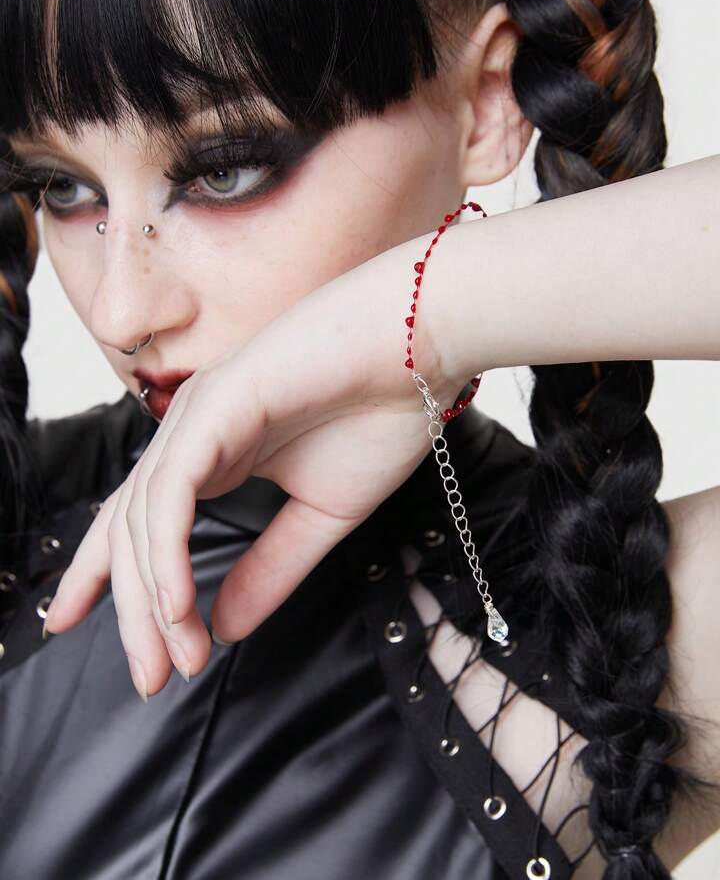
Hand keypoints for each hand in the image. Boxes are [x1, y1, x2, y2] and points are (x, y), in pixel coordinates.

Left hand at [42, 231, 469, 696]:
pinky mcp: (216, 404)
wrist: (424, 345)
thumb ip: (269, 568)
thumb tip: (221, 630)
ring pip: (143, 517)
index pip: (140, 525)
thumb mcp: (321, 516)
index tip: (99, 642)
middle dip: (131, 612)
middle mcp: (191, 434)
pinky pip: (172, 491)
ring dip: (151, 598)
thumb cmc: (380, 414)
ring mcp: (198, 415)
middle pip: (131, 532)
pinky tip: (176, 607)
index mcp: (211, 454)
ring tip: (171, 659)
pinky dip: (167, 552)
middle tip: (149, 680)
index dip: (109, 582)